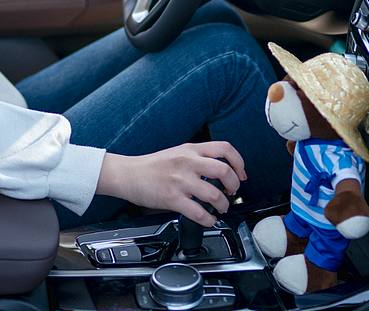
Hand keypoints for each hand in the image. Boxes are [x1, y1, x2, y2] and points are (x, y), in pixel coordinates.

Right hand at [96, 141, 245, 226]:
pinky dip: (209, 219)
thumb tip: (221, 170)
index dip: (239, 162)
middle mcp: (187, 162)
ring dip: (223, 205)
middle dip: (234, 185)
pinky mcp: (172, 198)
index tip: (240, 174)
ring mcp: (180, 181)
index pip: (225, 149)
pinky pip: (198, 212)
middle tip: (232, 192)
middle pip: (224, 170)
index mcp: (191, 149)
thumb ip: (198, 158)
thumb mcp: (178, 153)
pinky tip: (208, 219)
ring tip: (221, 208)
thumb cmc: (152, 166)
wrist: (127, 174)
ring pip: (214, 194)